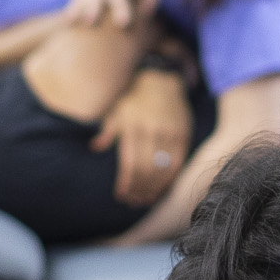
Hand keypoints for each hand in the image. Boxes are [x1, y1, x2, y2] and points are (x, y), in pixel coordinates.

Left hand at [92, 69, 192, 205]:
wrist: (160, 78)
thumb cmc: (133, 96)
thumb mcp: (116, 110)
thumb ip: (108, 131)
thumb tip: (96, 147)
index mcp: (132, 127)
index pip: (130, 165)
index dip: (126, 184)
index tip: (121, 196)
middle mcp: (151, 131)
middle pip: (146, 171)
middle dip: (139, 190)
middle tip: (134, 201)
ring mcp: (169, 133)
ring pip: (163, 170)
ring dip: (154, 188)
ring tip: (147, 198)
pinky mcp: (183, 133)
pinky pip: (178, 162)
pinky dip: (171, 178)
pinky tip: (163, 187)